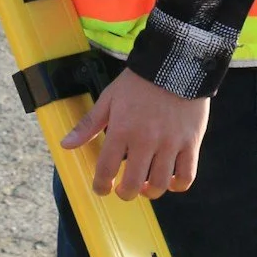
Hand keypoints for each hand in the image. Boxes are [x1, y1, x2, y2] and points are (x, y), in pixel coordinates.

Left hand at [61, 67, 209, 199]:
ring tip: (145, 186)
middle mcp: (145, 140)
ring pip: (159, 185)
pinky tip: (169, 181)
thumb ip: (88, 124)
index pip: (106, 170)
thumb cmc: (139, 82)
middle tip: (123, 189)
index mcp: (122, 129)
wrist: (175, 62)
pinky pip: (186, 176)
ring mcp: (170, 143)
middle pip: (132, 184)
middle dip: (124, 193)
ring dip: (149, 192)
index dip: (101, 185)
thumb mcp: (109, 98)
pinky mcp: (190, 142)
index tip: (102, 188)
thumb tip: (65, 145)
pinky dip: (177, 185)